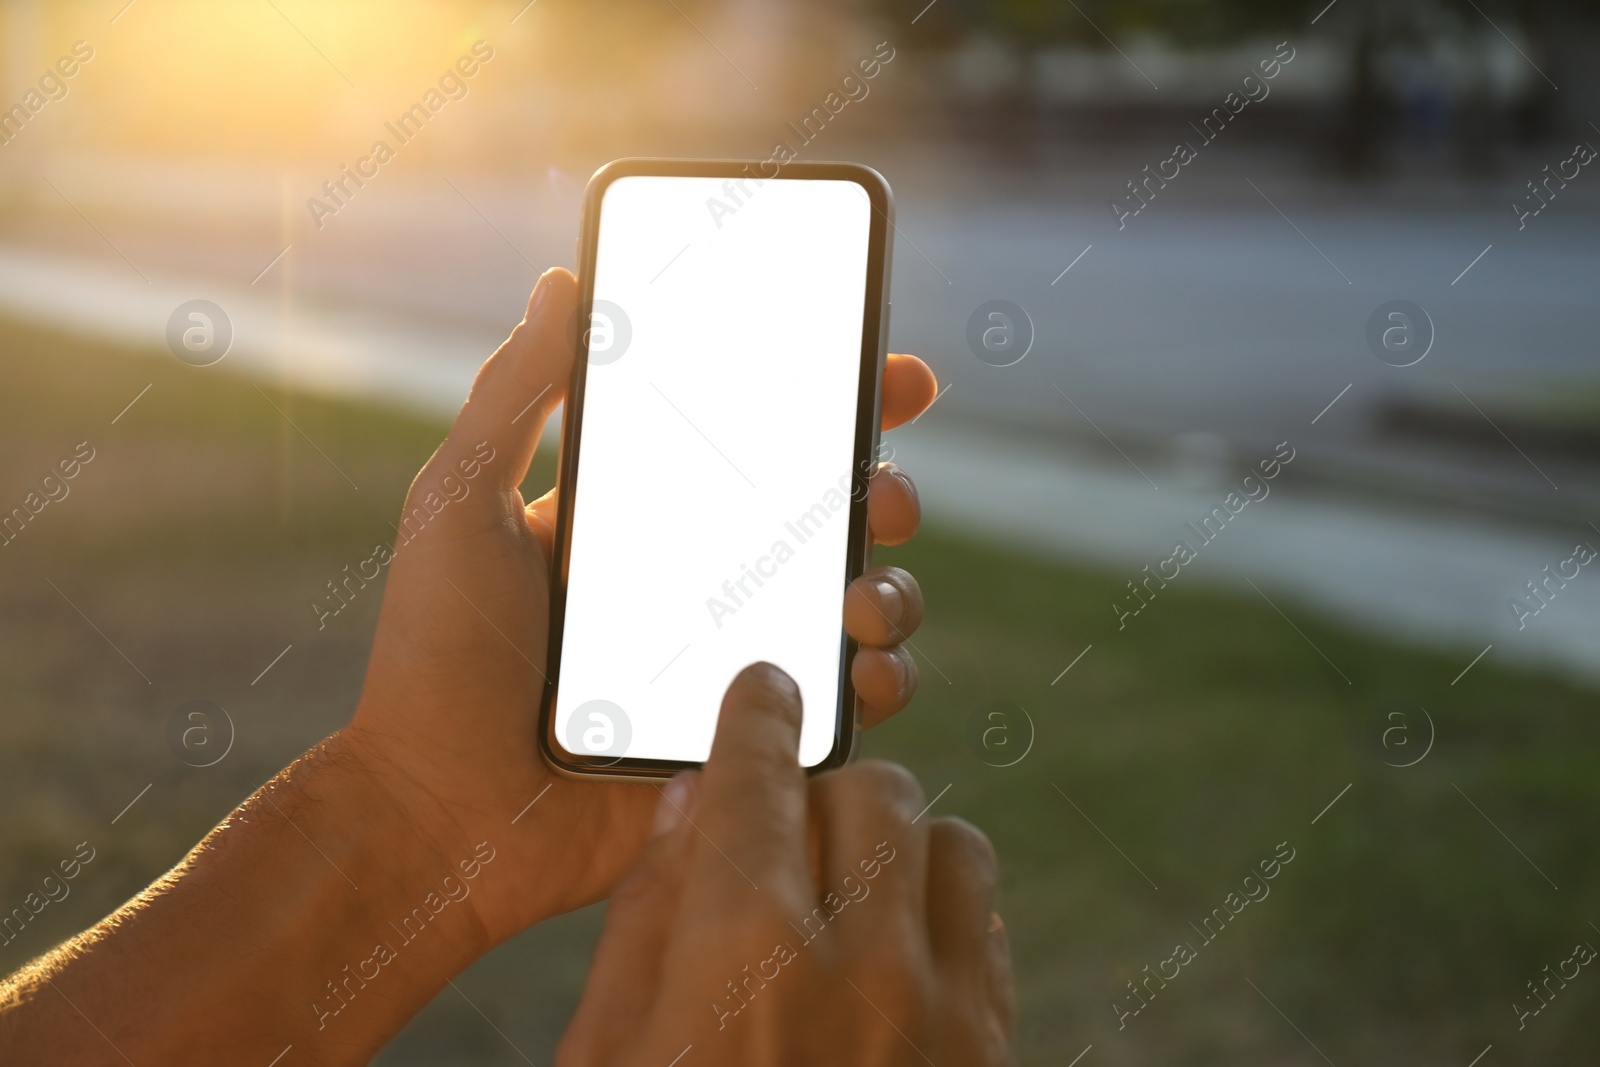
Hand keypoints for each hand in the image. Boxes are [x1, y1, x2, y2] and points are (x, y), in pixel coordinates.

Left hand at [343, 268, 940, 947]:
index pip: (758, 442)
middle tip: (881, 495)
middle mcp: (702, 580)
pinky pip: (845, 704)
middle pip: (831, 520)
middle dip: (884, 493)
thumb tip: (565, 282)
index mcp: (647, 516)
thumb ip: (514, 394)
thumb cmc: (434, 655)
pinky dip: (881, 681)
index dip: (836, 403)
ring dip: (893, 588)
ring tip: (861, 597)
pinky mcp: (747, 737)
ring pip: (860, 606)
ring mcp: (731, 659)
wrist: (437, 813)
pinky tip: (865, 671)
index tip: (897, 377)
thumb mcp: (459, 502)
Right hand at [556, 663, 1014, 1065]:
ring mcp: (943, 1014)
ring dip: (894, 848)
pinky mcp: (993, 1052)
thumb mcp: (607, 1052)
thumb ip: (647, 914)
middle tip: (784, 826)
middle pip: (871, 789)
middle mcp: (862, 967)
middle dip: (821, 788)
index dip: (759, 712)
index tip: (763, 686)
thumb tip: (691, 798)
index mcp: (743, 952)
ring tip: (845, 890)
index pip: (761, 774)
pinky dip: (940, 911)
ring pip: (950, 841)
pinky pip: (989, 925)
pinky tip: (889, 948)